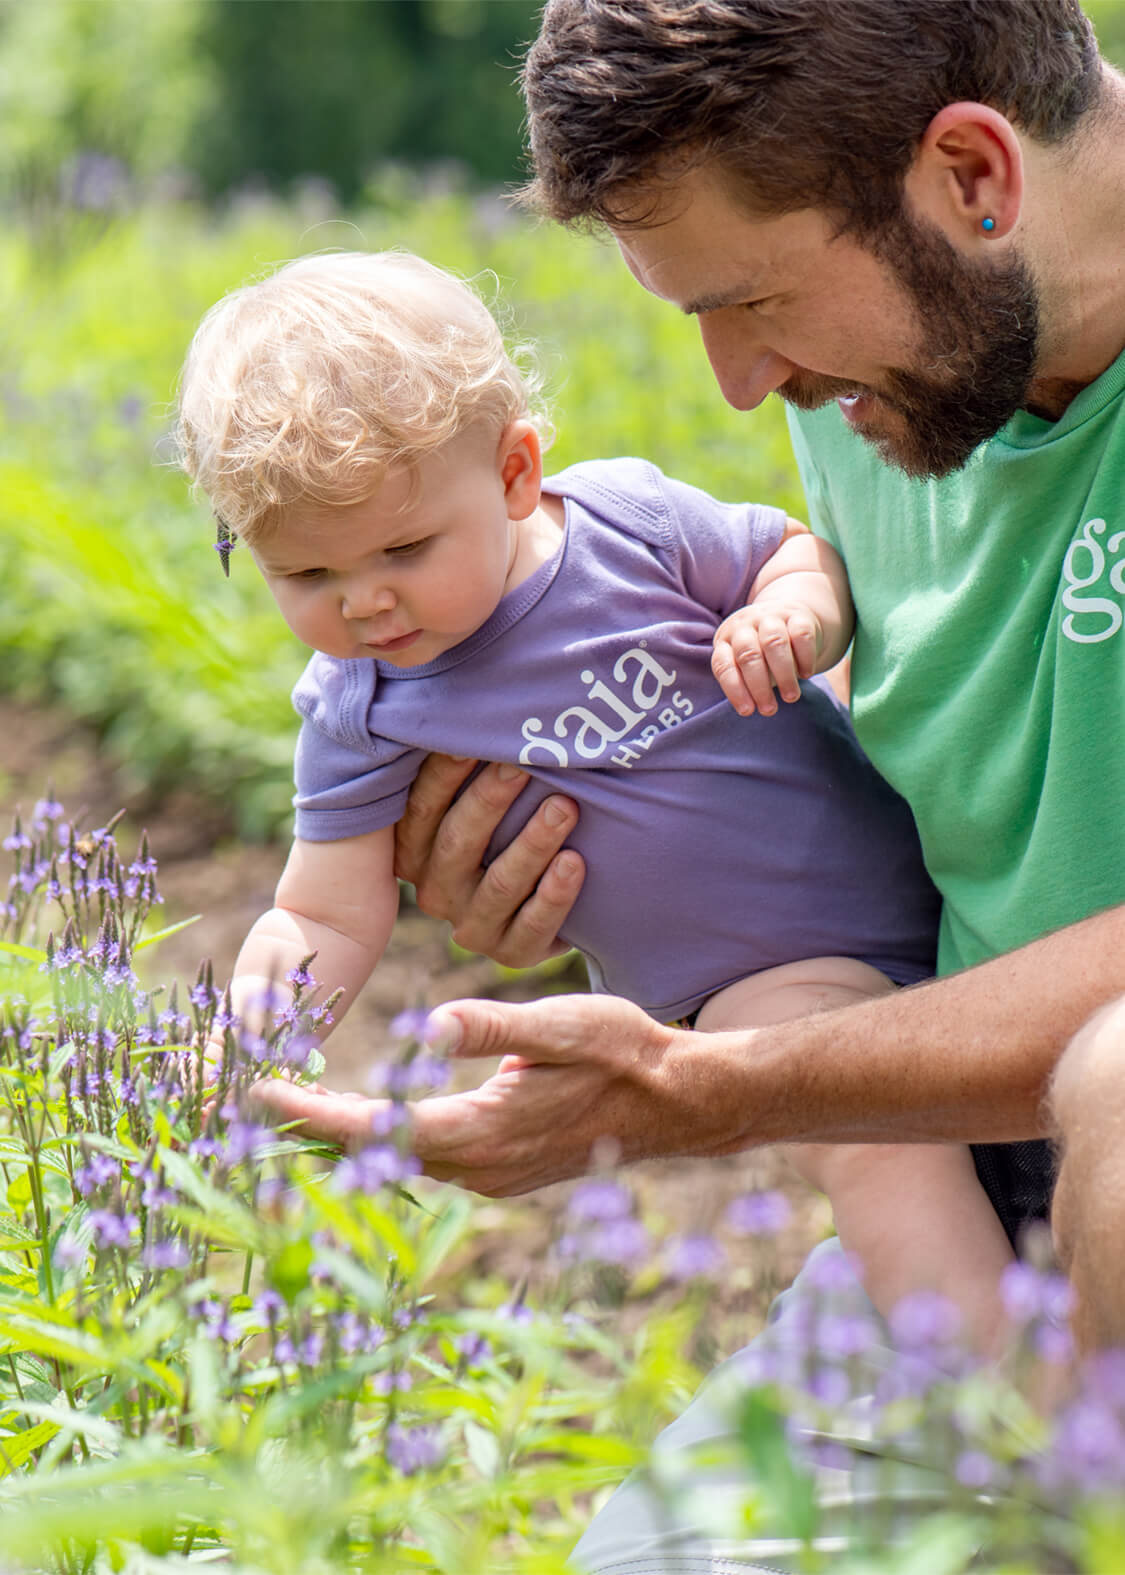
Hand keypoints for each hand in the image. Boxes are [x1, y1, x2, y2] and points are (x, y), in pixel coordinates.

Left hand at [252, 994, 744, 1195]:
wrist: (678, 1102)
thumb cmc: (624, 1053)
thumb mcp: (560, 1025)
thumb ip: (491, 1028)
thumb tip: (426, 1027)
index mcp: (479, 1133)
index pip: (372, 1128)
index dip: (308, 1114)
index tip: (253, 1095)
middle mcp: (475, 1168)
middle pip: (369, 1153)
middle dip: (307, 1128)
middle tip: (245, 1100)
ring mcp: (488, 1175)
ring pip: (394, 1158)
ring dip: (341, 1136)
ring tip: (286, 1106)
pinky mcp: (500, 1168)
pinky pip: (423, 1156)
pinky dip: (382, 1136)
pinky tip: (362, 1115)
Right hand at [393, 752, 584, 967]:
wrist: (548, 902)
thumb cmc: (508, 829)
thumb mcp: (480, 802)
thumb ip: (467, 764)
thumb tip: (471, 693)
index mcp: (413, 853)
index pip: (420, 811)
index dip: (444, 775)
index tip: (473, 739)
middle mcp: (435, 892)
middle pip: (458, 844)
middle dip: (491, 801)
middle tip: (525, 763)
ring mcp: (473, 928)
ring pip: (499, 885)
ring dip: (533, 843)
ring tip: (566, 807)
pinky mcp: (513, 954)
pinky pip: (533, 927)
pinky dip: (555, 895)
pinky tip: (576, 863)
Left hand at [712, 603, 822, 716]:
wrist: (787, 617)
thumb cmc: (762, 653)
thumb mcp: (747, 666)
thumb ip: (748, 683)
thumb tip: (755, 706)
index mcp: (726, 640)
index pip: (723, 665)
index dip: (734, 690)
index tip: (747, 712)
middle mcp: (745, 625)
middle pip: (748, 654)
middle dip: (758, 686)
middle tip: (769, 710)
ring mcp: (770, 616)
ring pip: (774, 643)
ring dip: (783, 674)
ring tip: (791, 697)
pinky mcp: (796, 614)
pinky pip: (801, 634)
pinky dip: (805, 658)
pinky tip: (806, 674)